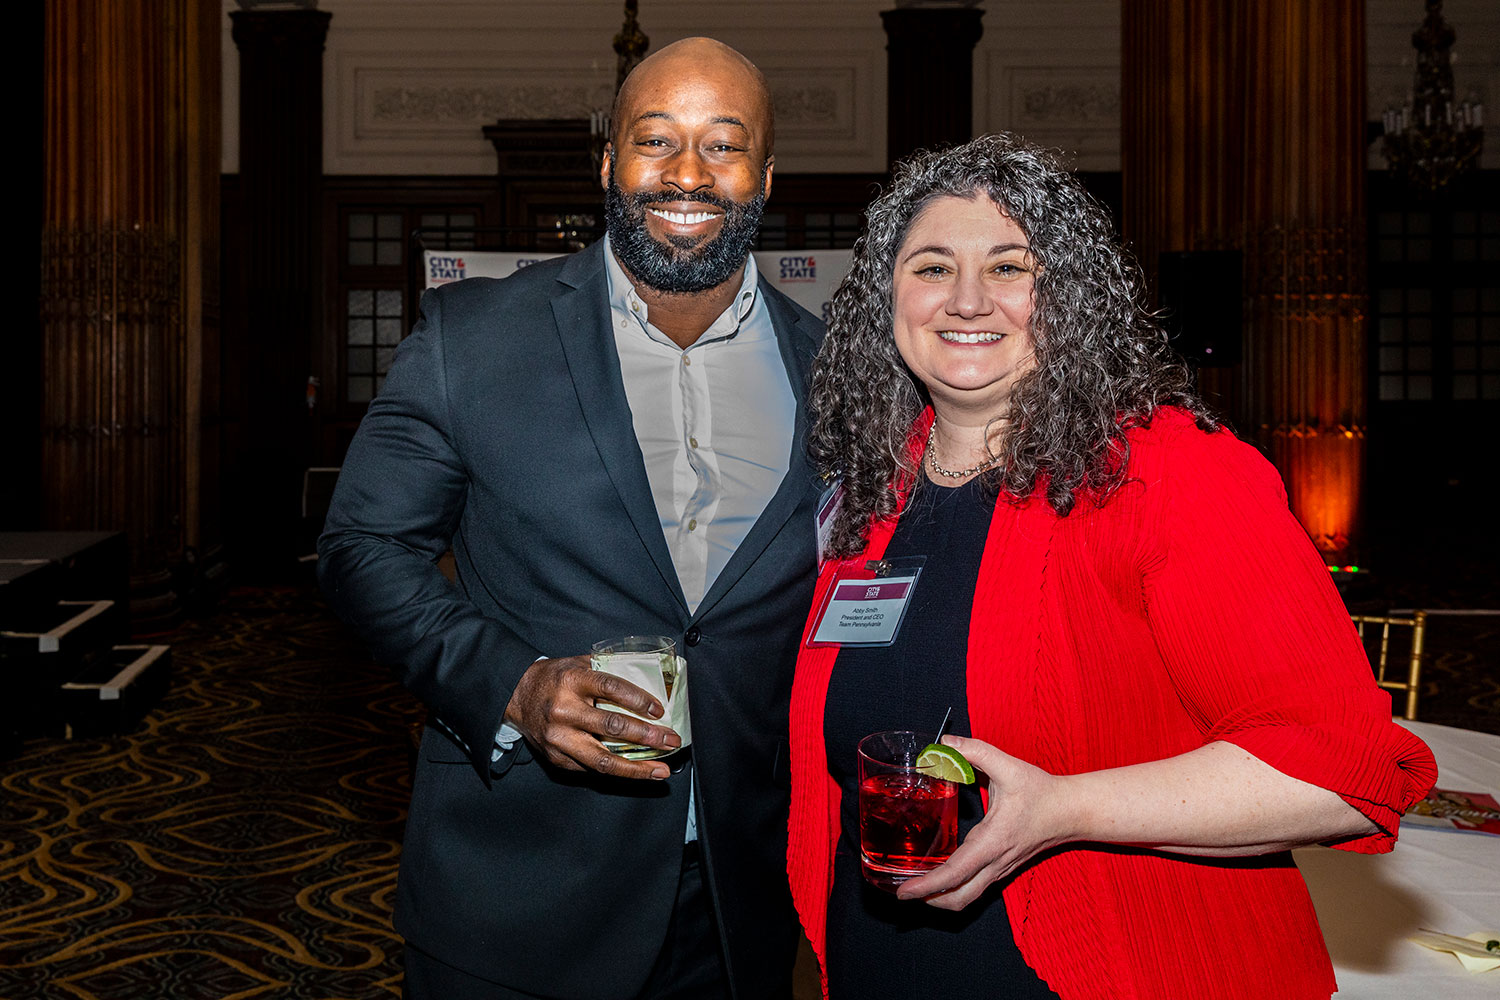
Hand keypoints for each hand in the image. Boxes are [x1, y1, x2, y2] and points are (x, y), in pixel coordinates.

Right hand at [504, 655, 680, 779]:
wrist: (516, 696)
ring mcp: (559, 738)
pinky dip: (617, 771)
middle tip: (671, 740)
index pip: (610, 688)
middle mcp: (564, 711)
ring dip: (636, 768)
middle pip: (611, 727)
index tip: (659, 710)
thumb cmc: (554, 678)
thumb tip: (647, 676)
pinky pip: (591, 769)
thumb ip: (608, 668)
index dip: (637, 699)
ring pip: (602, 760)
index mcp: (572, 681)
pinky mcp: (556, 758)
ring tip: (661, 770)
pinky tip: (637, 771)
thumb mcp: (578, 663)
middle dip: (647, 736)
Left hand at [895, 734, 1073, 909]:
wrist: (1071, 811)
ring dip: (941, 897)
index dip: (928, 885)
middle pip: (959, 899)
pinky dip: (954, 888)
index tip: (904, 891)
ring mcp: (1000, 868)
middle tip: (902, 891)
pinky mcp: (1003, 867)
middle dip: (929, 900)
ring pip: (968, 897)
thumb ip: (976, 751)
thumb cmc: (1042, 792)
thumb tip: (945, 743)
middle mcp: (995, 862)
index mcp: (993, 841)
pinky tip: (939, 873)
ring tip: (915, 885)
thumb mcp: (1008, 766)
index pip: (956, 874)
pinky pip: (975, 887)